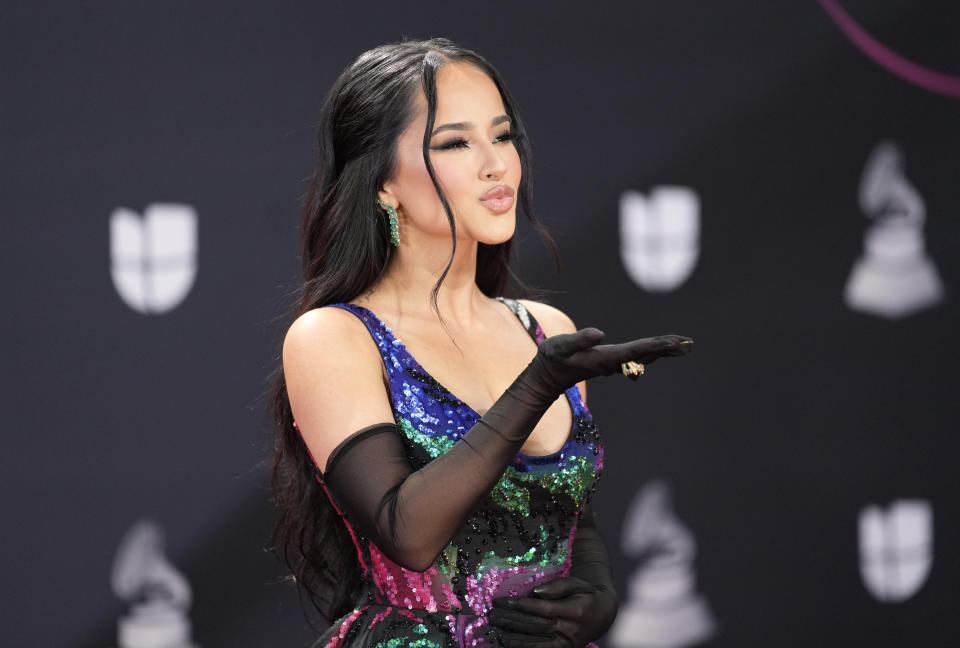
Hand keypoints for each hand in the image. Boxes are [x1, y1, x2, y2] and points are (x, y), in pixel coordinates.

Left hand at [488, 576, 615, 647]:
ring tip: (496, 629)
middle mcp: (569, 631)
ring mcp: (566, 644)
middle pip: (534, 625)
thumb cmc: (586, 595)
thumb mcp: (577, 584)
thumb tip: (535, 593)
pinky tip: (509, 642)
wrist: (602, 615)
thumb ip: (557, 586)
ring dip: (513, 636)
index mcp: (574, 611)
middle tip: (492, 614)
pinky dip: (523, 647)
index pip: (541, 609)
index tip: (501, 601)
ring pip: (535, 642)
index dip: (520, 605)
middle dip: (511, 620)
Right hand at [524, 328, 693, 396]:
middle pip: (645, 355)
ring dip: (663, 350)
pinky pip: (636, 357)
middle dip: (667, 349)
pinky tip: (661, 350)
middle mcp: (612, 363)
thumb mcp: (559, 346)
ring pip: (644, 357)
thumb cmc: (551, 360)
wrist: (547, 377)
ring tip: (683, 345)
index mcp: (604, 358)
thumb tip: (600, 334)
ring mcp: (612, 364)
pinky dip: (652, 351)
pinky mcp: (609, 362)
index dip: (655, 346)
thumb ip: (578, 340)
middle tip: (689, 344)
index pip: (635, 351)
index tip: (674, 343)